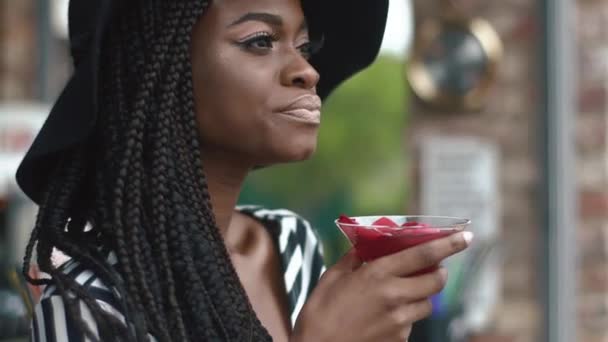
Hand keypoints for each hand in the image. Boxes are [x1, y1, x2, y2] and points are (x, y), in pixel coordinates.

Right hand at [291, 231, 472, 341]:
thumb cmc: (320, 312)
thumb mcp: (333, 276)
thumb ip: (355, 257)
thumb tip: (369, 243)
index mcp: (378, 274)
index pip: (424, 254)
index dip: (448, 244)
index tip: (465, 236)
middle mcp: (394, 296)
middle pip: (436, 281)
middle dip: (439, 272)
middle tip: (433, 268)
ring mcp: (399, 322)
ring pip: (427, 304)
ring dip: (421, 296)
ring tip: (399, 295)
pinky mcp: (399, 341)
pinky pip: (412, 324)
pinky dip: (405, 317)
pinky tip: (383, 317)